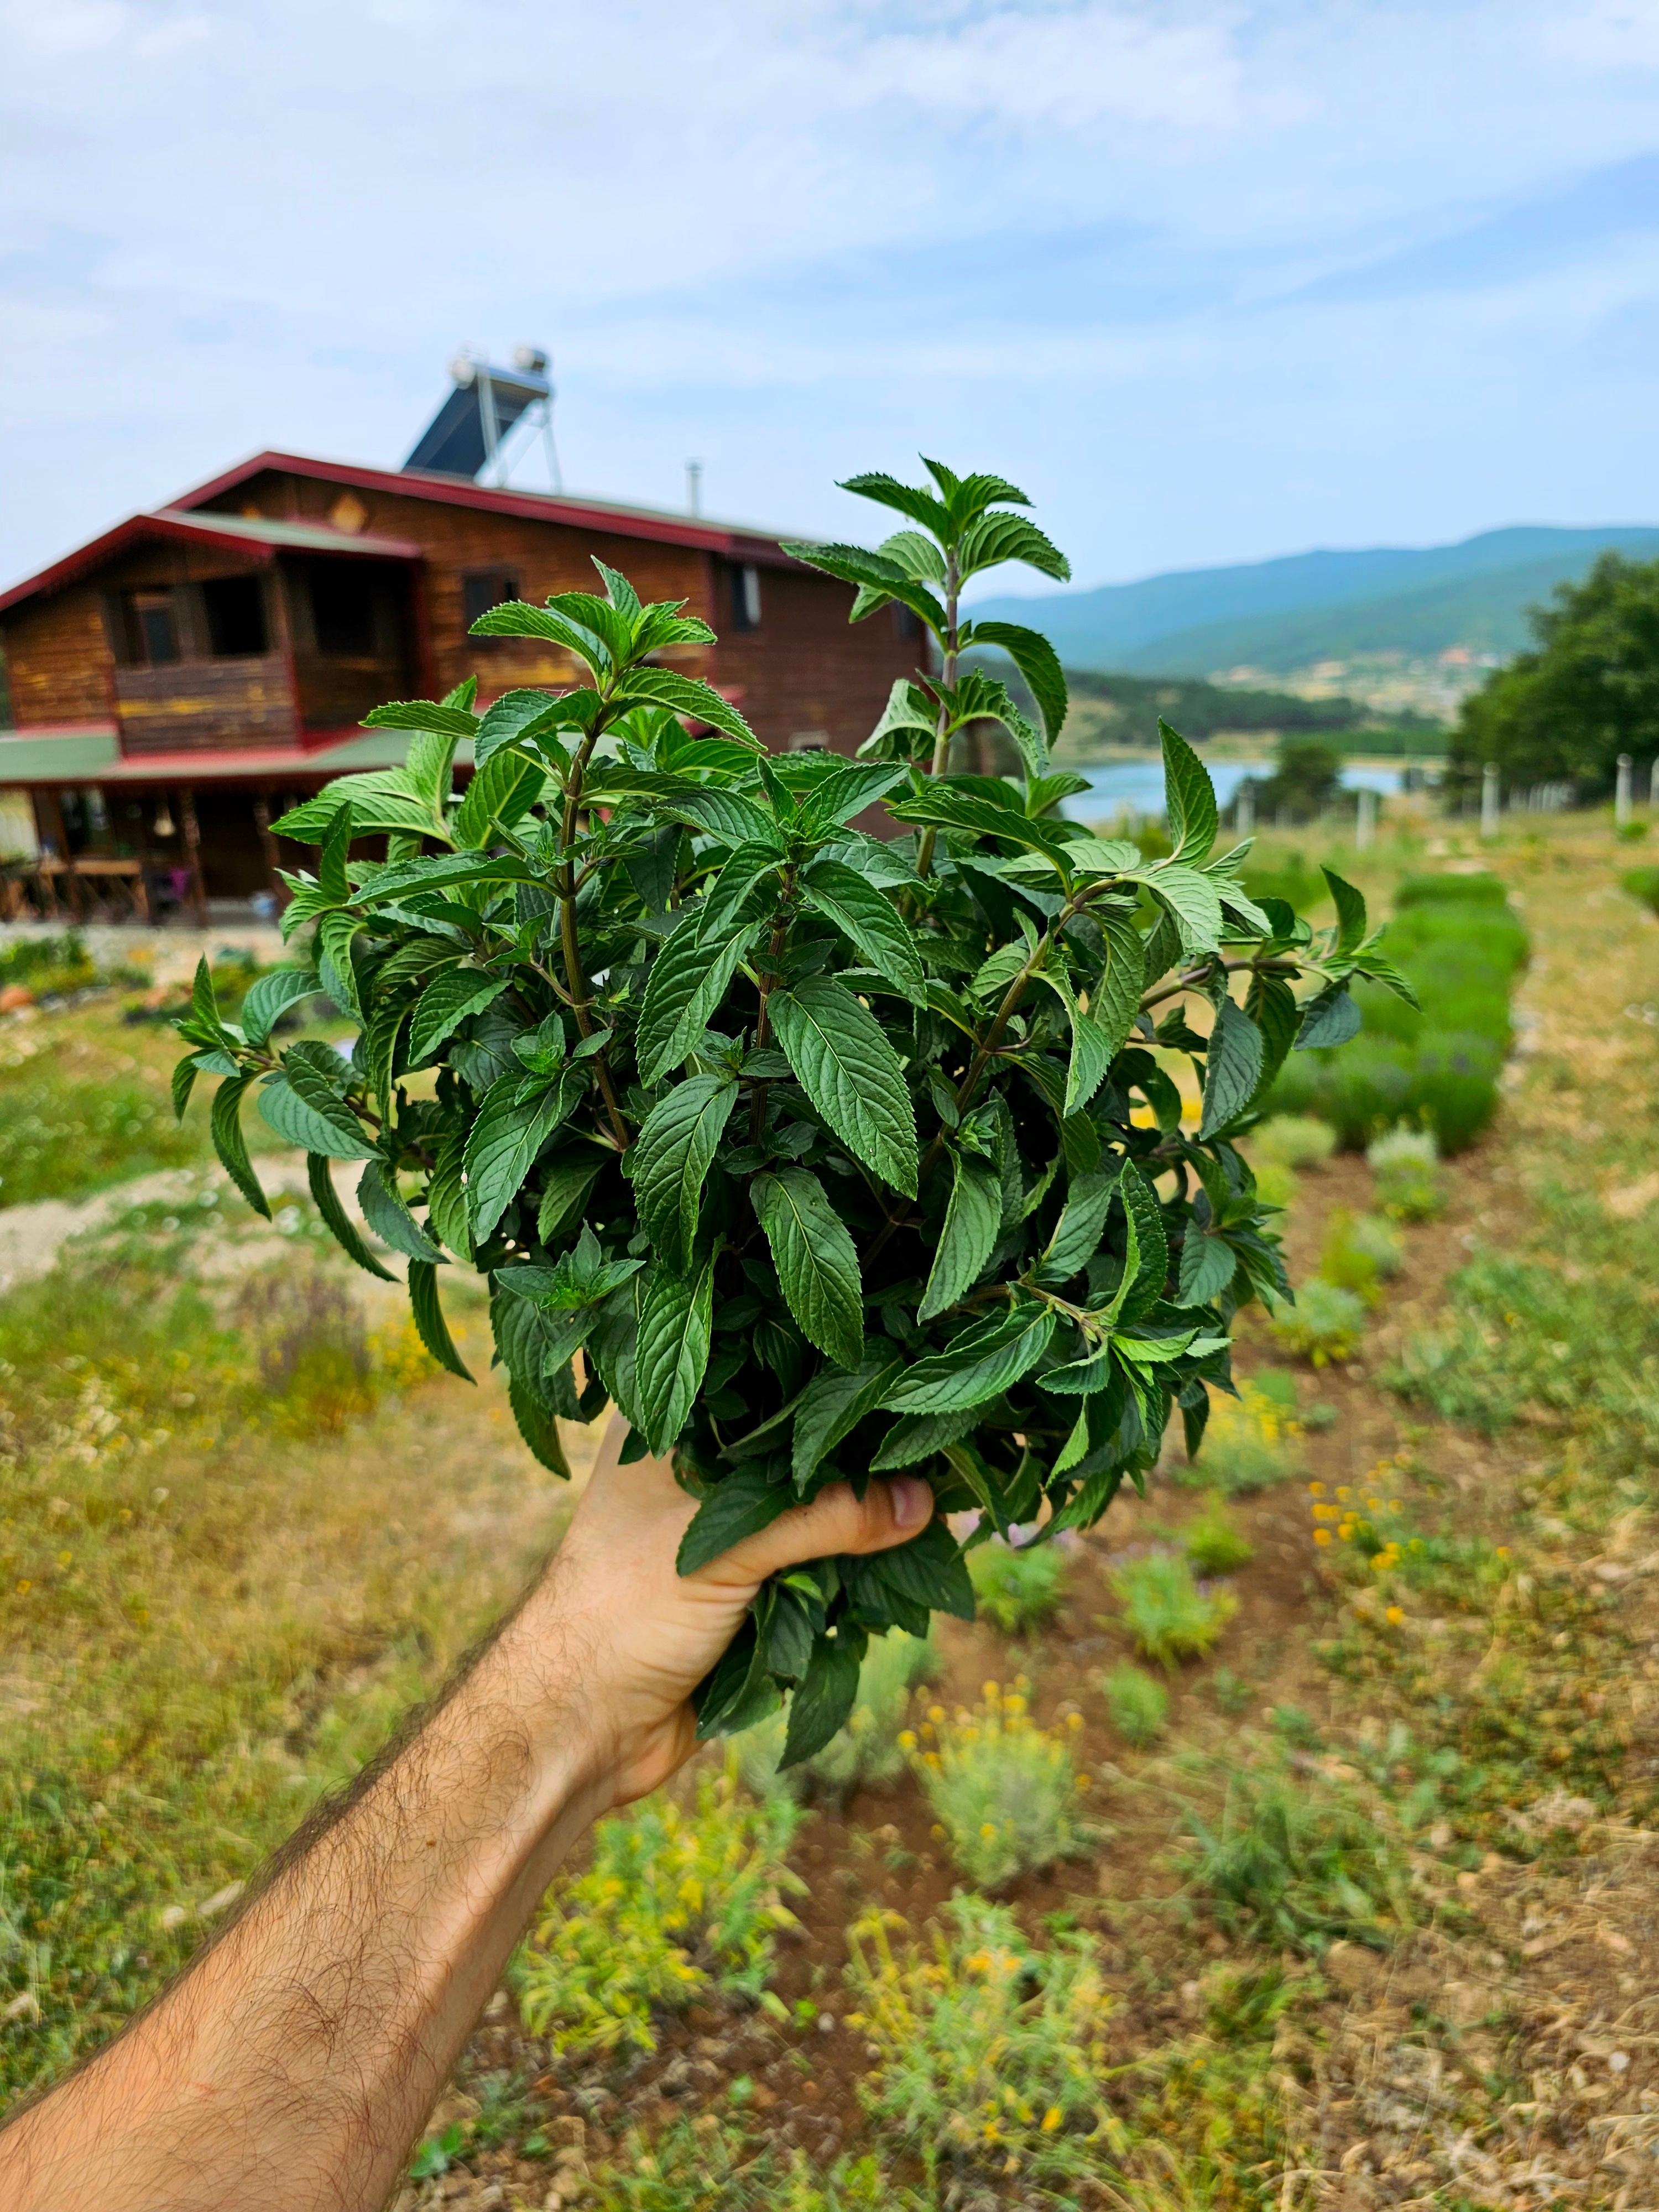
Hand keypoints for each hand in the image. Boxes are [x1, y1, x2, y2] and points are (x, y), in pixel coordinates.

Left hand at [535, 1417, 932, 1806]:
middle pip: (802, 1452)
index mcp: (670, 1427)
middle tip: (943, 1455)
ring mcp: (725, 1534)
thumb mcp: (726, 1547)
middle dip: (867, 1464)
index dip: (830, 1382)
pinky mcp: (747, 1590)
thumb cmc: (622, 1611)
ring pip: (818, 1515)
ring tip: (951, 1512)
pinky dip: (856, 1575)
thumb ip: (823, 1517)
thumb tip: (924, 1500)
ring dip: (870, 1526)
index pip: (764, 1381)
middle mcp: (699, 1470)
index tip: (905, 1380)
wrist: (578, 1728)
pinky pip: (816, 1571)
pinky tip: (914, 1565)